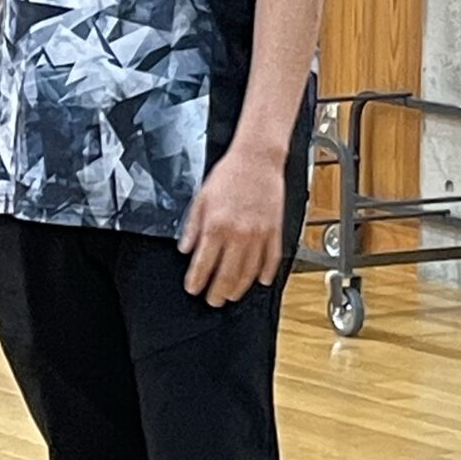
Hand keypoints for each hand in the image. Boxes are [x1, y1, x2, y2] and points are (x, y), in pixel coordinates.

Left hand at [180, 143, 285, 306]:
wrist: (257, 159)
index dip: (196, 281)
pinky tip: (260, 280)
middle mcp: (238, 234)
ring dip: (239, 288)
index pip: (203, 264)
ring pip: (249, 273)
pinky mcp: (275, 231)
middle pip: (227, 275)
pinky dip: (266, 273)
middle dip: (217, 293)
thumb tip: (185, 249)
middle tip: (213, 300)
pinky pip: (272, 259)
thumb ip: (192, 227)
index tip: (193, 289)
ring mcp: (259, 235)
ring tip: (232, 295)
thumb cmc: (229, 174)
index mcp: (216, 226)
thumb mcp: (201, 199)